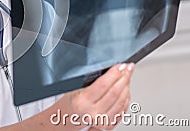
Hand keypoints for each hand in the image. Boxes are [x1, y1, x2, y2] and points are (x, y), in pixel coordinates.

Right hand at [0, 63, 133, 130]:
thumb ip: (89, 82)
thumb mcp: (71, 90)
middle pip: (116, 92)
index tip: (122, 65)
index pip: (104, 84)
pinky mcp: (106, 126)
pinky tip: (125, 92)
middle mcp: (93, 113)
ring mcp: (101, 122)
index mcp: (82, 102)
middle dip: (125, 77)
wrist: (60, 123)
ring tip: (128, 77)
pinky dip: (126, 100)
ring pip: (121, 102)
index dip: (115, 73)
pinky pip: (121, 111)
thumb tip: (107, 71)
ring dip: (127, 87)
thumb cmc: (64, 106)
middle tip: (129, 67)